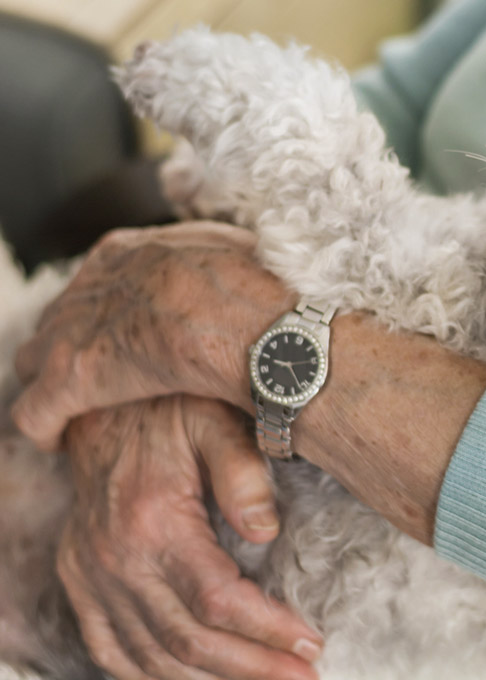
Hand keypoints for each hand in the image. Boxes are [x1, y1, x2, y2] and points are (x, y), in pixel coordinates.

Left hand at [13, 222, 292, 450]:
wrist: (238, 320)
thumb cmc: (247, 290)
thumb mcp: (230, 249)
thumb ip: (212, 254)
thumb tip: (235, 257)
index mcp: (123, 254)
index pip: (95, 281)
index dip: (107, 310)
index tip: (124, 331)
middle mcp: (87, 288)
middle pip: (59, 318)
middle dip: (73, 344)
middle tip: (99, 371)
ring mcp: (71, 332)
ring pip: (34, 359)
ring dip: (50, 383)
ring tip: (73, 407)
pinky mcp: (69, 379)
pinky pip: (35, 411)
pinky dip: (46, 427)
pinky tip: (59, 440)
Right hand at [58, 396, 322, 679]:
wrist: (101, 398)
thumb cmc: (170, 409)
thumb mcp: (216, 422)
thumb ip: (243, 472)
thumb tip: (267, 531)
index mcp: (152, 523)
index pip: (217, 601)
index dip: (267, 631)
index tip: (312, 645)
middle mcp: (113, 559)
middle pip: (186, 641)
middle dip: (251, 667)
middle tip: (304, 677)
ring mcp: (90, 575)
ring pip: (148, 658)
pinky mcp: (79, 579)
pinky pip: (108, 648)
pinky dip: (149, 675)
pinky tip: (194, 679)